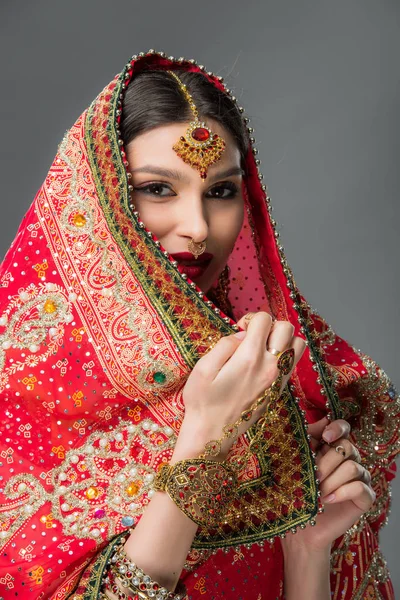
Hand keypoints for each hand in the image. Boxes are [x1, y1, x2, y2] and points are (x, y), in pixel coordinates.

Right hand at [173, 312, 306, 460]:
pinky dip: (285, 354)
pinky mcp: (280, 389)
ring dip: (282, 339)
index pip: (265, 319)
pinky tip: (265, 361)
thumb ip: (224, 345)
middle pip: (286, 327)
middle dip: (269, 325)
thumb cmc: (202, 401)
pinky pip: (295, 362)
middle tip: (252, 337)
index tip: (239, 331)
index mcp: (249, 358)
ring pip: (297, 344)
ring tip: (263, 347)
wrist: (212, 433)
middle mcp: (270, 367)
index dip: (250, 319)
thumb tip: (242, 335)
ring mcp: (278, 379)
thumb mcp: (202, 368)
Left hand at [281, 418, 374, 554]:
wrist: (299, 526)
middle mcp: (349, 459)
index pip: (343, 427)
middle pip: (347, 447)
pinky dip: (341, 493)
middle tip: (312, 477)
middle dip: (326, 462)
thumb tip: (322, 421)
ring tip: (317, 492)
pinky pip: (361, 487)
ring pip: (353, 467)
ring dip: (331, 480)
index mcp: (332, 447)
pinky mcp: (365, 498)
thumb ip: (308, 440)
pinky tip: (327, 500)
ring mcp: (359, 478)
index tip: (325, 436)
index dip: (337, 428)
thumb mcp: (297, 461)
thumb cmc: (296, 492)